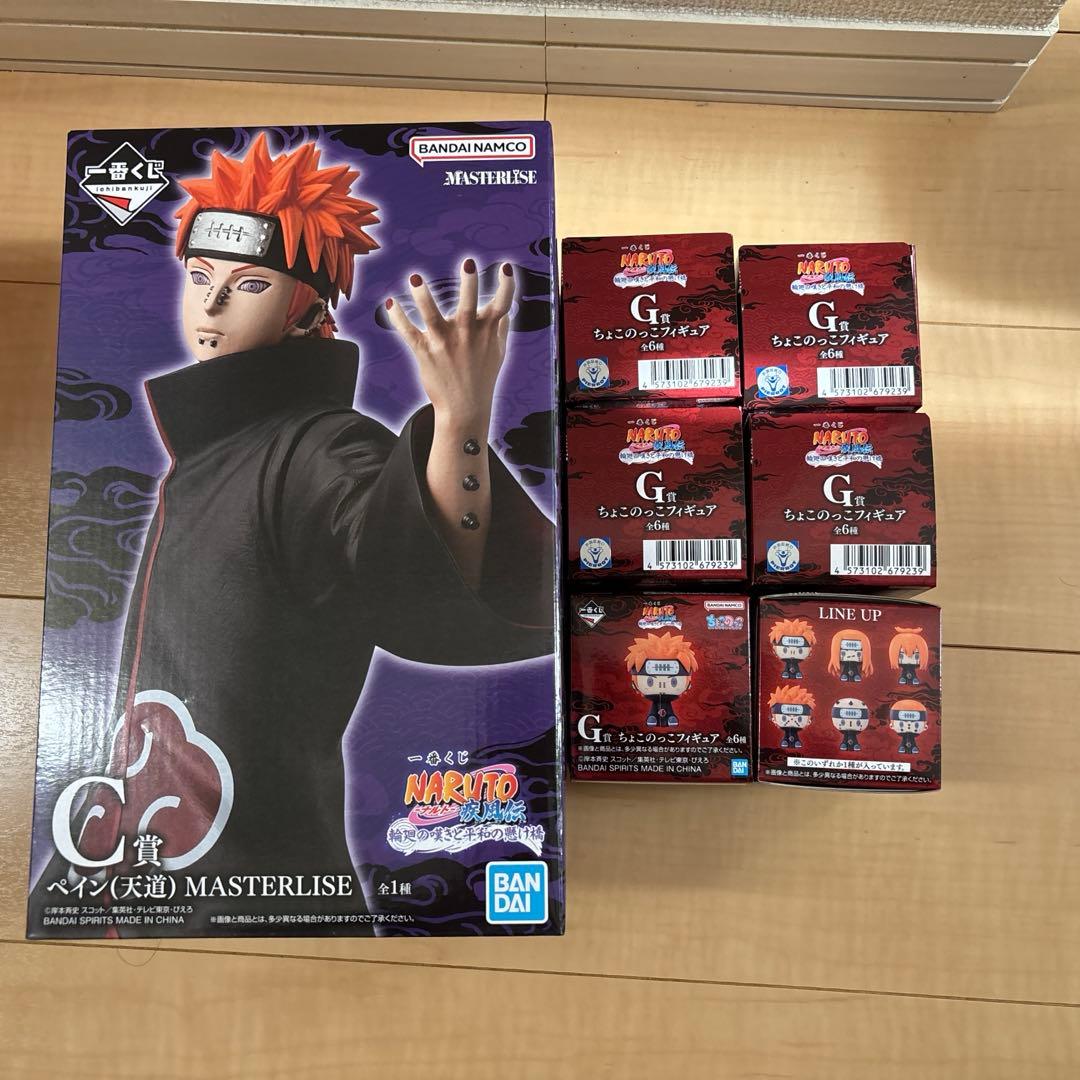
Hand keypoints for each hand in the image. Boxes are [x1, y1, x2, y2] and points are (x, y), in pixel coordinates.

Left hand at [386, 260, 514, 426]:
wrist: (464, 409)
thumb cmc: (482, 379)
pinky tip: (390, 303)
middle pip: (469, 305)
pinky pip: (408, 333)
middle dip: (469, 283)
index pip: (502, 304)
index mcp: (486, 331)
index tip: (507, 268)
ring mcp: (444, 343)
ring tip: (414, 279)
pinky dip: (398, 318)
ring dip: (423, 297)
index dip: (507, 285)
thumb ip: (500, 328)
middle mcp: (466, 334)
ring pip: (431, 316)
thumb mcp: (498, 353)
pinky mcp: (425, 353)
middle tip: (468, 262)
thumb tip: (506, 310)